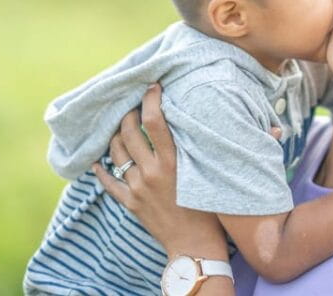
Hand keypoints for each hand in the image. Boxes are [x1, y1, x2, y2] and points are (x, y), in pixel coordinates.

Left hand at [94, 84, 227, 258]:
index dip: (151, 99)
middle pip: (129, 132)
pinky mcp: (129, 202)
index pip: (155, 121)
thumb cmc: (210, 209)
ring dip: (116, 136)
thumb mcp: (209, 173)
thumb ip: (206, 149)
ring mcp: (137, 188)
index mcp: (173, 162)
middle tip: (133, 107)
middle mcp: (151, 172)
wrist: (194, 245)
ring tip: (122, 129)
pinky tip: (99, 161)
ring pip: (116, 152)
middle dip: (129, 114)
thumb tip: (234, 125)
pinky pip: (108, 182)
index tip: (152, 87)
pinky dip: (101, 169)